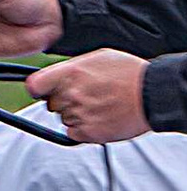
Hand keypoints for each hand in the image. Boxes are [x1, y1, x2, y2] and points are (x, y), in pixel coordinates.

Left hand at [28, 49, 149, 144]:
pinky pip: (73, 133)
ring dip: (76, 114)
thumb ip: (73, 67)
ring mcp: (79, 114)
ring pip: (64, 118)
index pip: (34, 85)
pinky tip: (100, 118)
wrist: (154, 93)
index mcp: (71, 74)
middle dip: (64, 101)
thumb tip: (57, 75)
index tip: (43, 91)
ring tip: (100, 105)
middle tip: (86, 96)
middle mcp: (71, 94)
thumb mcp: (99, 57)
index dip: (39, 89)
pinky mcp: (88, 132)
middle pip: (51, 104)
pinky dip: (83, 129)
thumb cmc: (131, 74)